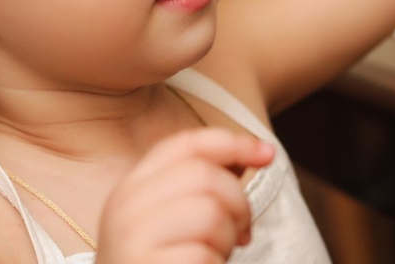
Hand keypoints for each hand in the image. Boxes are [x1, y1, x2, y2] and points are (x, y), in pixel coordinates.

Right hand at [95, 128, 274, 263]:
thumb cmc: (160, 261)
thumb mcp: (172, 216)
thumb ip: (202, 185)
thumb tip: (250, 154)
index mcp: (132, 187)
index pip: (186, 144)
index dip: (233, 143)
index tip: (268, 153)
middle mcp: (126, 206)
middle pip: (206, 176)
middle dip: (238, 204)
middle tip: (240, 232)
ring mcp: (133, 238)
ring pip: (211, 213)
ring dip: (228, 239)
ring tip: (215, 254)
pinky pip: (205, 255)